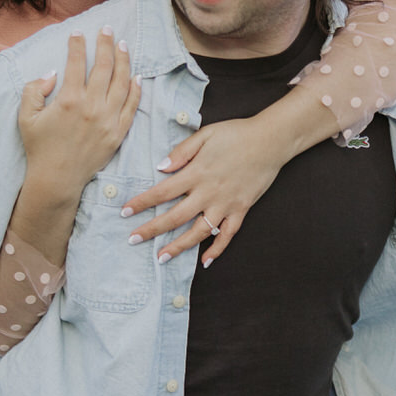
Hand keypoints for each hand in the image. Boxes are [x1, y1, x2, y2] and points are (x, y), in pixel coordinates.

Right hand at [19, 28, 141, 196]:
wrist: (57, 179)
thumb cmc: (39, 147)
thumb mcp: (26, 117)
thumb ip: (33, 90)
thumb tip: (52, 73)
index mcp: (69, 100)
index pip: (77, 63)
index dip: (78, 45)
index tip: (78, 33)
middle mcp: (91, 107)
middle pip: (104, 67)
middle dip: (105, 44)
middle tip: (106, 30)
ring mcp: (108, 120)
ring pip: (122, 83)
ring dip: (124, 61)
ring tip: (122, 46)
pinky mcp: (118, 133)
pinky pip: (131, 106)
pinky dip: (136, 89)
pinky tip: (137, 76)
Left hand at [121, 117, 281, 266]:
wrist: (271, 140)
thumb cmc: (236, 133)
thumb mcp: (206, 134)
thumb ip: (182, 152)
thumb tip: (161, 168)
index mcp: (197, 173)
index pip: (162, 192)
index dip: (142, 203)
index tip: (125, 212)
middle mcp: (209, 192)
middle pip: (175, 216)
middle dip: (152, 230)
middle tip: (132, 240)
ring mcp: (226, 204)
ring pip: (199, 232)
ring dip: (179, 246)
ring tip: (162, 257)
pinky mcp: (241, 210)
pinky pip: (228, 235)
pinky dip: (217, 250)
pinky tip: (205, 261)